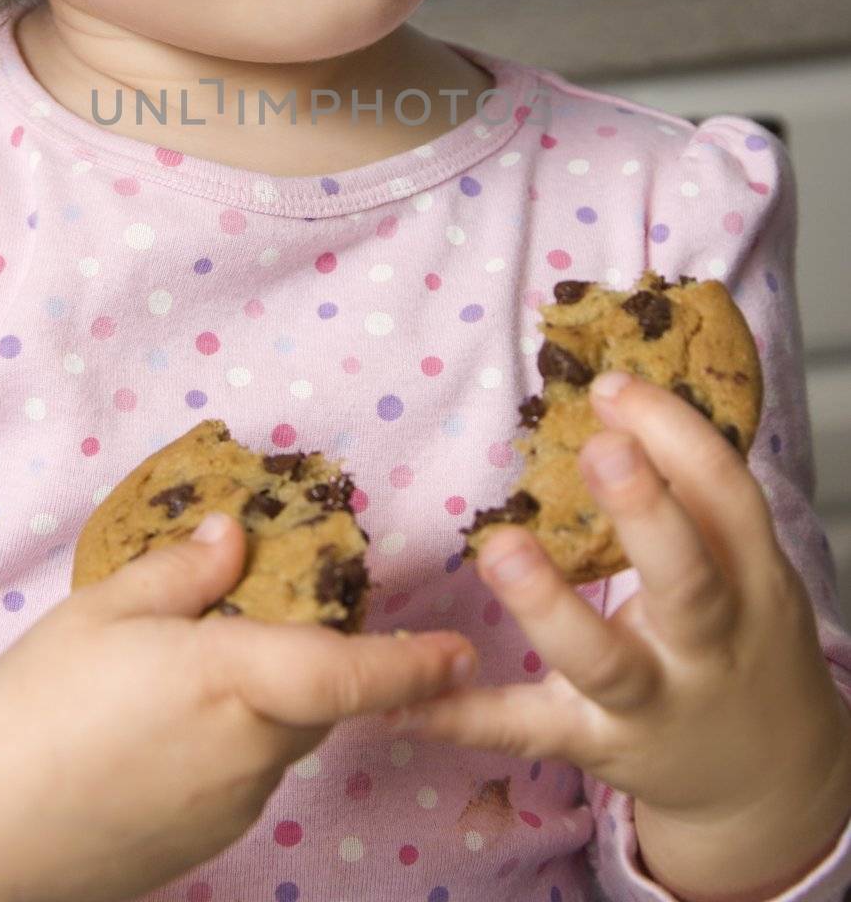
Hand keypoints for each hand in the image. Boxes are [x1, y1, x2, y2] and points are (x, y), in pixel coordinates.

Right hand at [0, 513, 478, 901]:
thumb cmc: (36, 701)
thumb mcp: (104, 610)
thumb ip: (182, 572)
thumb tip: (233, 536)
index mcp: (231, 680)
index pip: (348, 675)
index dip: (410, 665)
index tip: (459, 652)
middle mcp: (248, 752)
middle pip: (314, 705)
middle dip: (312, 669)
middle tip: (262, 629)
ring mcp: (229, 807)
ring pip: (279, 744)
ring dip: (264, 709)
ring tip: (180, 686)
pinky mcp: (203, 844)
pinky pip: (244, 782)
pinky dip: (230, 750)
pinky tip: (158, 738)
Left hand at [381, 372, 850, 826]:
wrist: (766, 777)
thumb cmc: (736, 631)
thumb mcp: (743, 564)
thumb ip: (689, 490)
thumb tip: (610, 393)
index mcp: (750, 578)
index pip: (724, 496)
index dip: (675, 434)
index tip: (611, 386)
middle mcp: (707, 644)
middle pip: (686, 579)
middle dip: (645, 512)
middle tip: (600, 447)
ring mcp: (650, 702)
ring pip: (602, 660)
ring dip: (548, 606)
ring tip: (499, 550)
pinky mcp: (591, 743)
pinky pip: (522, 728)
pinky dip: (460, 717)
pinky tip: (397, 702)